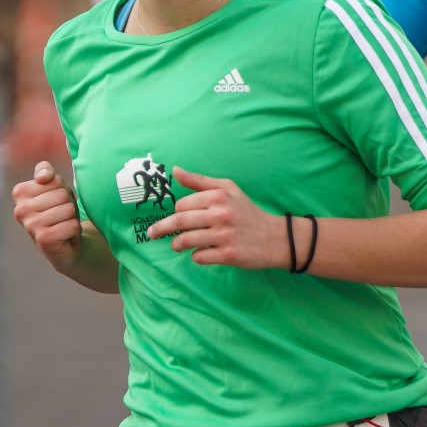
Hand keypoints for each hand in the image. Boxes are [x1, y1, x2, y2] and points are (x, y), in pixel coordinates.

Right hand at [10, 162, 82, 268]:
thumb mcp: (54, 185)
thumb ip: (46, 170)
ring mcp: (30, 225)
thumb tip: (42, 177)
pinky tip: (66, 236)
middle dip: (69, 204)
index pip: (55, 180)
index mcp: (20, 192)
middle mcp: (20, 209)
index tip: (56, 202)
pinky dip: (74, 230)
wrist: (66, 242)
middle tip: (62, 215)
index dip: (63, 190)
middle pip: (62, 195)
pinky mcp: (43, 239)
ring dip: (72, 218)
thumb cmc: (59, 209)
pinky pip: (72, 225)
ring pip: (68, 209)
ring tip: (63, 224)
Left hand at [146, 168, 282, 268]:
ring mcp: (224, 236)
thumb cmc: (247, 211)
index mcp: (219, 196)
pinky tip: (201, 252)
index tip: (176, 217)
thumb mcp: (228, 189)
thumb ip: (200, 181)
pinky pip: (200, 257)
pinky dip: (196, 256)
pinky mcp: (228, 255)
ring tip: (177, 245)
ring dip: (177, 244)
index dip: (177, 212)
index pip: (183, 205)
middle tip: (152, 233)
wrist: (274, 237)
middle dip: (161, 228)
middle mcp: (221, 214)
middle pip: (180, 222)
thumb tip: (175, 170)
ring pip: (186, 240)